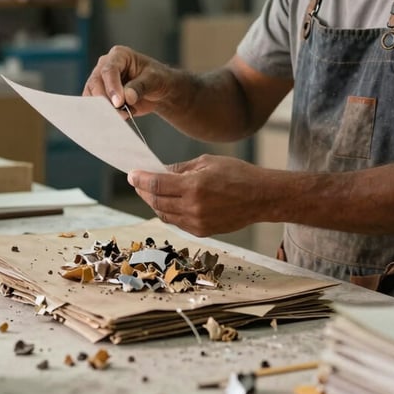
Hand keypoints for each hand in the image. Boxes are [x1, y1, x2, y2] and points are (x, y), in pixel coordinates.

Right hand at [82, 45, 176, 115]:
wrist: (157, 90)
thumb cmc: (156, 79)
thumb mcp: (154, 79)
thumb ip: (140, 86)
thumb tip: (127, 97)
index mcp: (119, 55)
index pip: (109, 70)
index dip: (112, 87)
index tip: (119, 102)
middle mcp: (105, 66)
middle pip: (95, 83)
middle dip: (106, 100)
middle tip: (120, 113)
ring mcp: (101, 81)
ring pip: (92, 96)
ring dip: (105, 108)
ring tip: (124, 115)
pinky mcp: (100, 95)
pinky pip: (95, 106)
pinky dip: (104, 114)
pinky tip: (119, 117)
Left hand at [128, 155, 281, 236]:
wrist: (262, 197)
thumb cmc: (238, 174)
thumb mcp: (208, 162)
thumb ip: (182, 169)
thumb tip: (161, 171)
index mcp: (194, 186)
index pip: (157, 184)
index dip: (140, 179)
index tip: (131, 174)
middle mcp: (193, 207)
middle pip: (156, 201)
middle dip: (143, 191)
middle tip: (137, 182)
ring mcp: (197, 222)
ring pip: (164, 215)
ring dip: (153, 203)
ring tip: (150, 193)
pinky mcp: (203, 231)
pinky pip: (177, 223)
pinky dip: (168, 213)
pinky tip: (167, 204)